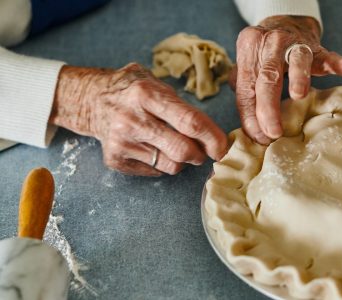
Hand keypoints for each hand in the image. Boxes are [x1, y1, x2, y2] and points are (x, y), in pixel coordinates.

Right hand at [49, 63, 226, 175]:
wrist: (90, 99)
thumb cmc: (132, 90)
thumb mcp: (156, 83)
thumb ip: (182, 106)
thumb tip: (212, 134)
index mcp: (146, 94)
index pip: (190, 121)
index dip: (213, 138)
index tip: (223, 147)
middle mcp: (132, 119)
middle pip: (183, 150)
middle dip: (201, 154)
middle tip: (202, 151)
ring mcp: (121, 141)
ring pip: (172, 165)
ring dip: (183, 160)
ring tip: (175, 145)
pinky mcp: (115, 159)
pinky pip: (155, 171)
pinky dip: (163, 163)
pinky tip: (154, 148)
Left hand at [233, 15, 341, 143]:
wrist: (286, 23)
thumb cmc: (264, 54)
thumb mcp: (247, 67)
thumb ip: (245, 93)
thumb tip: (253, 129)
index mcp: (249, 48)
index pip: (246, 86)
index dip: (250, 114)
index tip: (258, 137)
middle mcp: (270, 42)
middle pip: (267, 77)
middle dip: (268, 107)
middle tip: (273, 132)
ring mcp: (294, 43)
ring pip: (296, 60)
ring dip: (298, 78)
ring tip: (299, 95)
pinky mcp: (316, 47)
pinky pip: (329, 56)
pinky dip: (340, 63)